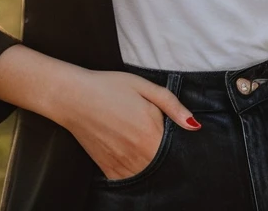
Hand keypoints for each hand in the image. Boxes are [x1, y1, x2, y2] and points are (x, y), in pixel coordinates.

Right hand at [58, 69, 201, 180]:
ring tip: (146, 147)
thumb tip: (194, 125)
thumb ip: (172, 106)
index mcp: (151, 134)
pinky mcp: (108, 169)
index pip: (177, 151)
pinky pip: (129, 181)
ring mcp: (122, 164)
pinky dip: (136, 174)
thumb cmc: (108, 87)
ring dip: (153, 167)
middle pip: (164, 166)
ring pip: (148, 176)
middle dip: (168, 158)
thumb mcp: (144, 87)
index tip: (179, 139)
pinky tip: (134, 159)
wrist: (72, 97)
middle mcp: (138, 155)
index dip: (182, 147)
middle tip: (160, 139)